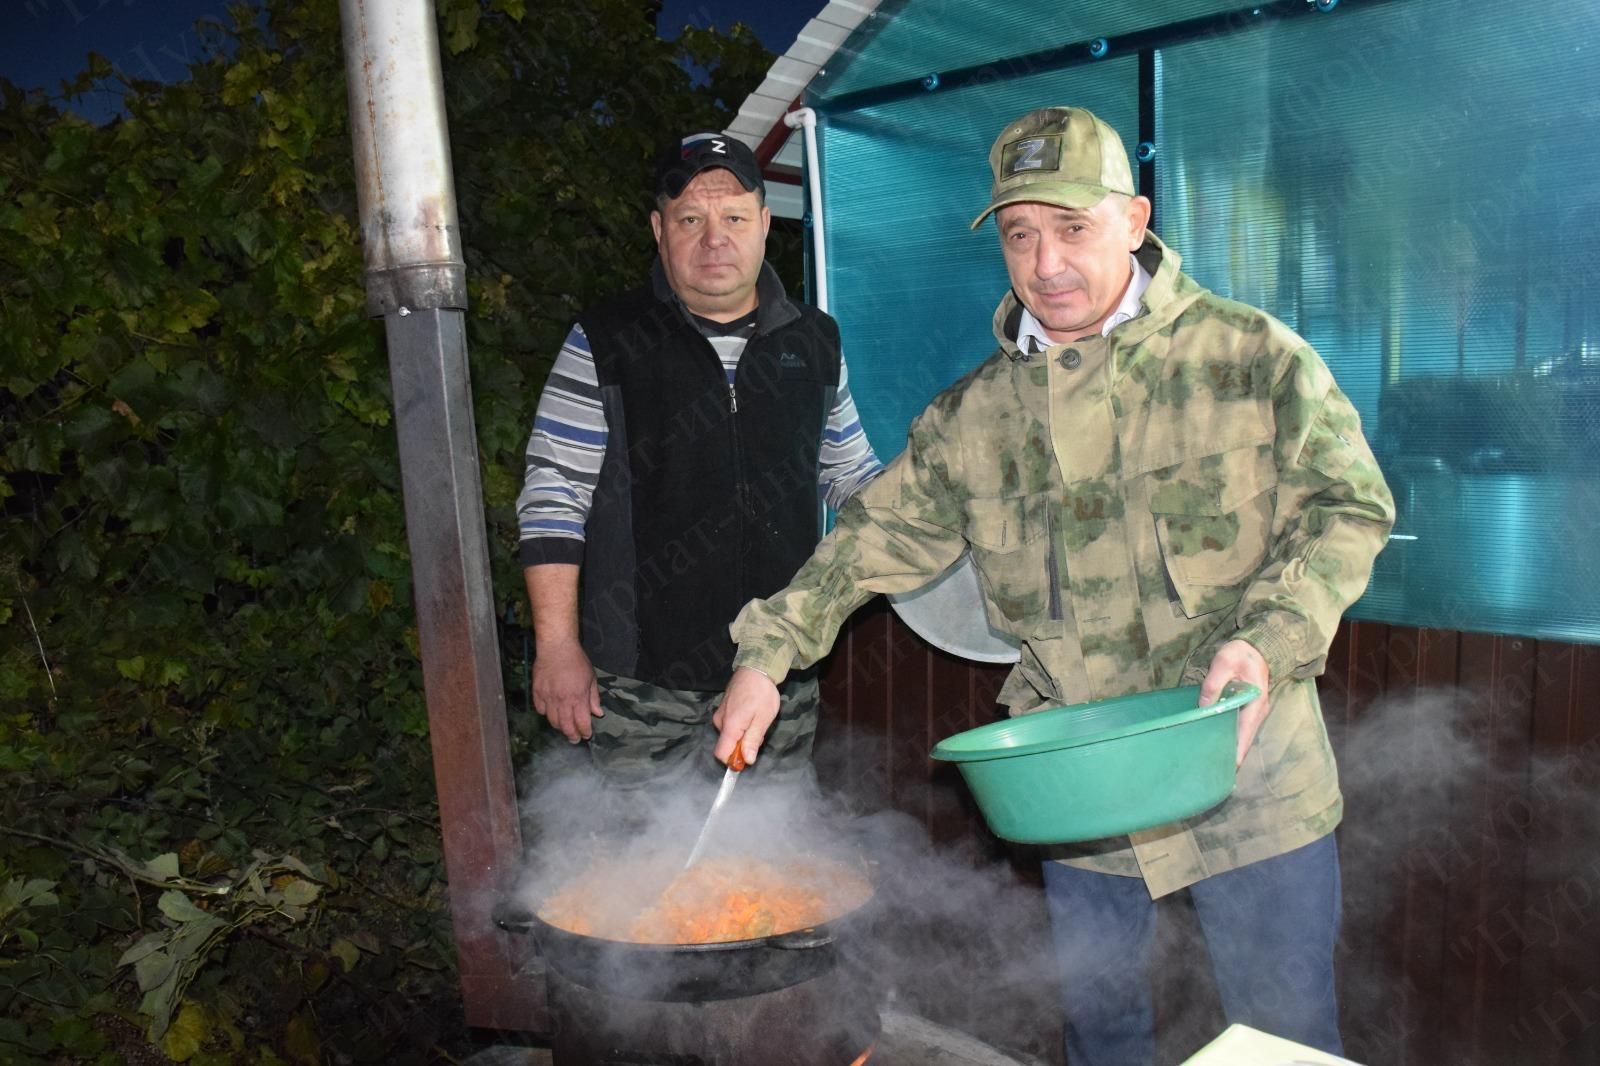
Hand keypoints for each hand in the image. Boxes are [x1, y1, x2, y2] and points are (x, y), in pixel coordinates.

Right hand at [531, 640, 601, 742]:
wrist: (556, 647)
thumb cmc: (576, 660)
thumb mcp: (591, 678)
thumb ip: (593, 698)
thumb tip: (598, 713)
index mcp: (578, 697)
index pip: (582, 722)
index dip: (585, 732)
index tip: (587, 735)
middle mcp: (562, 700)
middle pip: (565, 726)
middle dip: (572, 735)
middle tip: (574, 739)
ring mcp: (548, 697)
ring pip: (552, 720)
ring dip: (559, 727)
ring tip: (564, 728)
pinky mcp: (537, 692)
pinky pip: (540, 710)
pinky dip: (546, 714)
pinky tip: (551, 713)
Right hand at [711, 667, 779, 766]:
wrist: (756, 668)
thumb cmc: (762, 694)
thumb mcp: (763, 720)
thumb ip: (752, 741)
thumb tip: (747, 760)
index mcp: (729, 726)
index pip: (721, 754)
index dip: (733, 760)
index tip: (748, 757)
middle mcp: (720, 721)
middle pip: (726, 744)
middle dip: (742, 744)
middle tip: (758, 730)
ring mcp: (720, 713)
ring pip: (729, 734)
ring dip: (742, 733)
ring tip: (756, 719)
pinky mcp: (723, 707)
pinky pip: (729, 724)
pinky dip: (739, 724)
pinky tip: (751, 713)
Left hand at [1198, 639, 1271, 766]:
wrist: (1257, 646)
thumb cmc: (1241, 654)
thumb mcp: (1223, 662)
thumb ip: (1213, 683)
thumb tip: (1204, 707)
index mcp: (1255, 702)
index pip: (1246, 731)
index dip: (1238, 750)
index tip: (1230, 767)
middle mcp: (1258, 711)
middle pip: (1245, 738)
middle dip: (1234, 754)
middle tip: (1217, 770)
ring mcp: (1254, 711)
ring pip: (1243, 735)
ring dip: (1232, 747)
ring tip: (1216, 762)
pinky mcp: (1248, 709)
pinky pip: (1240, 728)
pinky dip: (1232, 737)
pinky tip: (1218, 743)